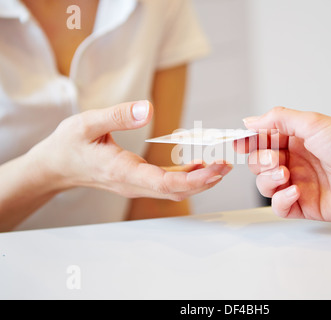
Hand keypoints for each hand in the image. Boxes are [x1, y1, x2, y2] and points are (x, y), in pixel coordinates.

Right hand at [29, 101, 231, 200]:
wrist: (56, 166)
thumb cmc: (68, 145)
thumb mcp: (87, 124)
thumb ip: (118, 116)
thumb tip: (148, 109)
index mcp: (122, 172)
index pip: (163, 184)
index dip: (192, 180)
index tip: (213, 170)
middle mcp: (132, 184)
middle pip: (175, 191)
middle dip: (204, 181)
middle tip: (226, 166)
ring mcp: (135, 185)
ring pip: (173, 191)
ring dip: (198, 181)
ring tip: (220, 166)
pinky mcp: (137, 181)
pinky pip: (166, 184)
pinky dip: (186, 178)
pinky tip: (199, 166)